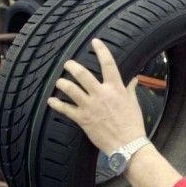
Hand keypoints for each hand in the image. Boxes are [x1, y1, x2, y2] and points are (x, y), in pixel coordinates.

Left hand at [48, 38, 145, 154]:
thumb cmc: (133, 124)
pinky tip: (51, 101)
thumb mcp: (134, 103)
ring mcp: (90, 106)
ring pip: (70, 89)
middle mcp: (101, 94)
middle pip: (82, 74)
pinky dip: (56, 104)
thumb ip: (130, 89)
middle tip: (67, 64)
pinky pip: (65, 109)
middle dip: (72, 66)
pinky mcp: (83, 119)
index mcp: (116, 88)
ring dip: (62, 83)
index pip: (108, 64)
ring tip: (59, 82)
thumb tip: (134, 79)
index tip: (95, 41)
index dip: (101, 50)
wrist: (128, 144)